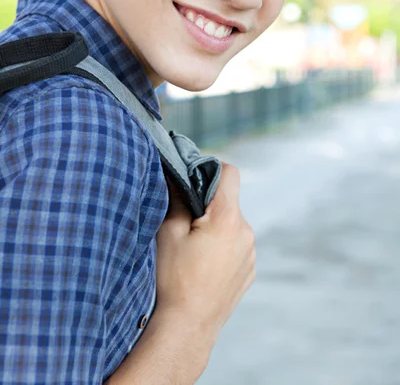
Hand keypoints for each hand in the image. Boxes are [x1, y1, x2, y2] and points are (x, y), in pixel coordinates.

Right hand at [155, 163, 255, 344]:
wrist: (187, 327)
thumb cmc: (174, 279)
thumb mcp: (168, 233)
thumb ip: (178, 198)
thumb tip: (178, 175)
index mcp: (228, 218)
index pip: (230, 173)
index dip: (211, 169)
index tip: (194, 180)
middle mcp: (246, 233)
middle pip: (230, 201)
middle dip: (209, 204)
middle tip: (186, 221)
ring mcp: (251, 253)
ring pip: (233, 224)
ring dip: (217, 227)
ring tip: (194, 249)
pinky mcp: (250, 270)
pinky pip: (238, 245)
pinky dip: (224, 246)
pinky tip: (204, 265)